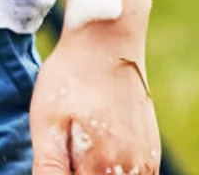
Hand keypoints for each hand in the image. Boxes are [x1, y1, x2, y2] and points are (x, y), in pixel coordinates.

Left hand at [30, 33, 159, 174]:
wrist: (107, 37)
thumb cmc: (71, 76)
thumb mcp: (46, 120)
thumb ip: (49, 168)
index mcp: (102, 164)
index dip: (67, 174)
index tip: (59, 160)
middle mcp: (132, 168)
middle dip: (83, 170)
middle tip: (69, 146)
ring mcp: (146, 160)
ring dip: (101, 172)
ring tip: (84, 146)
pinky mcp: (152, 150)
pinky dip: (119, 173)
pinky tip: (101, 154)